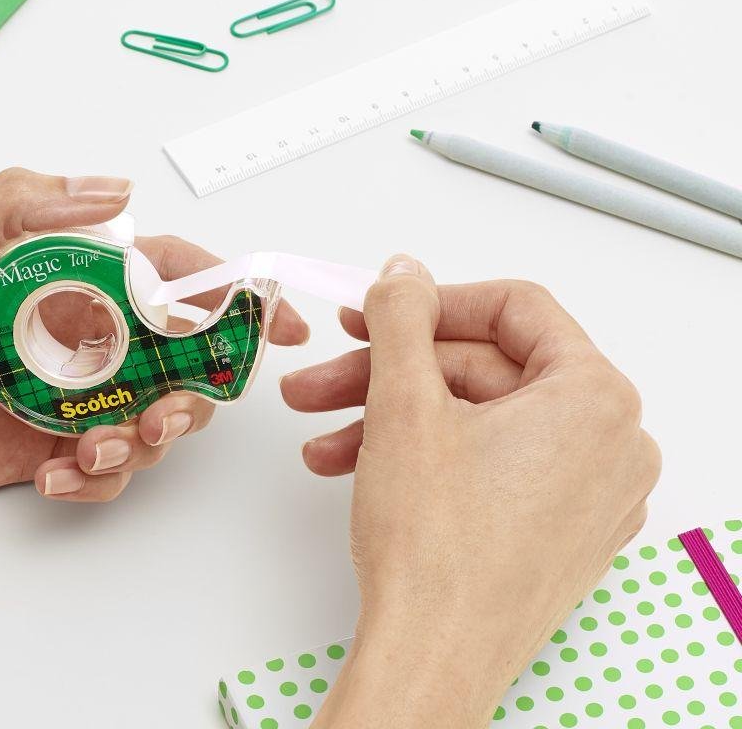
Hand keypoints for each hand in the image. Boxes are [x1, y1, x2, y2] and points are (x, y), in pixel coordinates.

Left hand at [0, 169, 307, 531]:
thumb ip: (17, 206)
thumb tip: (114, 190)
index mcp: (43, 279)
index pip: (153, 276)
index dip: (219, 292)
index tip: (266, 316)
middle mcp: (55, 336)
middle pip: (166, 356)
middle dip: (192, 385)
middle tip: (174, 409)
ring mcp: (47, 397)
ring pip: (142, 417)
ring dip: (145, 438)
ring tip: (99, 447)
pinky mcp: (30, 453)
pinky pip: (97, 467)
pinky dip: (96, 478)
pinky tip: (58, 477)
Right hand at [281, 256, 659, 727]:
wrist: (432, 659)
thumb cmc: (434, 547)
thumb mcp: (404, 404)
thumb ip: (402, 317)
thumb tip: (403, 273)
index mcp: (594, 398)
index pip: (514, 310)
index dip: (432, 302)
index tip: (376, 312)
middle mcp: (608, 444)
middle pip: (485, 371)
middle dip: (390, 372)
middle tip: (326, 376)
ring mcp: (586, 494)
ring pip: (478, 421)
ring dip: (391, 419)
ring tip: (324, 437)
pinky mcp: (555, 530)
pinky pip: (490, 465)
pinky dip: (425, 457)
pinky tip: (357, 467)